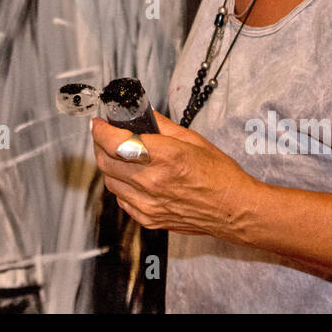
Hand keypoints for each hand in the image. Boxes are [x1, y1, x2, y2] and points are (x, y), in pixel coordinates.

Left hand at [90, 110, 255, 238]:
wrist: (233, 209)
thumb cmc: (219, 175)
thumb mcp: (192, 139)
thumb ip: (161, 126)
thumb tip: (142, 113)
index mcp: (164, 156)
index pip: (114, 141)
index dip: (100, 130)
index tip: (99, 123)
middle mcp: (152, 181)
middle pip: (105, 161)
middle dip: (100, 145)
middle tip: (105, 136)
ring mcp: (148, 204)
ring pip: (110, 182)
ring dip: (109, 166)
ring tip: (120, 156)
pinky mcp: (149, 219)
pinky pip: (121, 200)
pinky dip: (121, 186)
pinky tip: (133, 178)